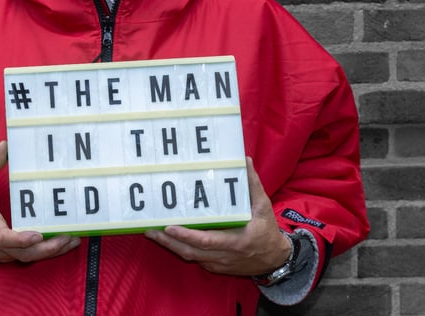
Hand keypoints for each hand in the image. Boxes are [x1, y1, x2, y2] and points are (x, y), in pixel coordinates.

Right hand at [0, 140, 80, 262]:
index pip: (4, 238)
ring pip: (27, 258)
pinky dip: (43, 252)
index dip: (21, 239)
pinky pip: (26, 257)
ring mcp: (0, 252)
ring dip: (50, 252)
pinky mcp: (4, 254)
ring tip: (73, 239)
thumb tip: (6, 144)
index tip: (37, 235)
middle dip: (48, 249)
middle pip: (23, 254)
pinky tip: (60, 243)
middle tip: (70, 237)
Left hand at [145, 156, 289, 275]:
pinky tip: (166, 237)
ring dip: (170, 245)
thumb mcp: (263, 207)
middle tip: (150, 228)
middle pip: (190, 251)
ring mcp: (218, 263)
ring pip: (189, 256)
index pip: (206, 241)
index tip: (170, 227)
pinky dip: (179, 247)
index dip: (186, 235)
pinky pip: (194, 257)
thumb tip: (244, 160)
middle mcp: (224, 255)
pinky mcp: (214, 265)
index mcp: (236, 242)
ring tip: (151, 231)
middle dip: (168, 241)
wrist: (275, 260)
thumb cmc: (268, 231)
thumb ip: (253, 184)